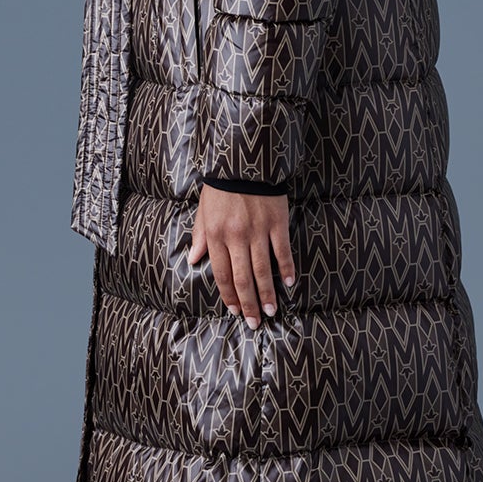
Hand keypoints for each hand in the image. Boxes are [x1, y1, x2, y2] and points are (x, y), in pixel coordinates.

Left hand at [187, 185, 294, 326]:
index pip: (221, 274)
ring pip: (263, 269)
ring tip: (270, 310)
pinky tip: (289, 283)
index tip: (234, 311)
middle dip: (248, 304)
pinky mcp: (277, 222)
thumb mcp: (203, 210)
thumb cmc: (222, 186)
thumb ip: (199, 237)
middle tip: (254, 322)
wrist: (244, 159)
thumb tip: (192, 260)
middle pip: (242, 278)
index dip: (228, 295)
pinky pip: (282, 251)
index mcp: (216, 234)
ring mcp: (258, 230)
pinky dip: (286, 268)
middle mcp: (236, 236)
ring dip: (266, 293)